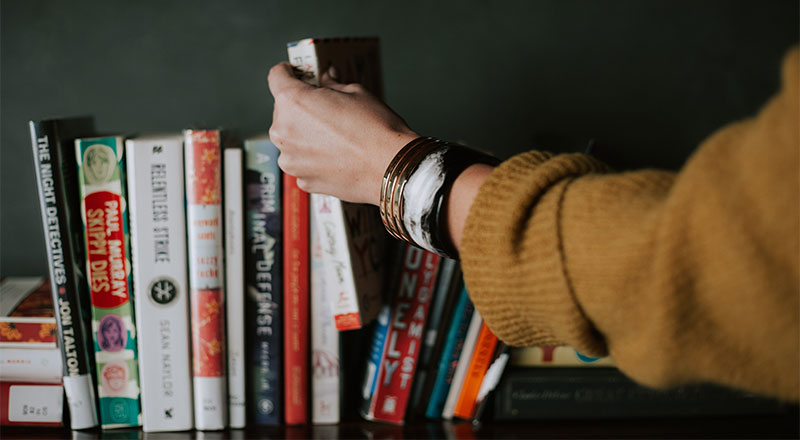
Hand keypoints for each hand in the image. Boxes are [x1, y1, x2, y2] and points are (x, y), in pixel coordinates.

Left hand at [267, 62, 418, 204]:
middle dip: (301, 107)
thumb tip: (326, 80)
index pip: (276, 77)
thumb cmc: (376, 129)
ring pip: (291, 139)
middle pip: (283, 110)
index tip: (295, 74)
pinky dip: (314, 158)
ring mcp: (291, 160)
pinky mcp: (303, 180)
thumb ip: (332, 85)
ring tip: (335, 138)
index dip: (287, 72)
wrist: (391, 168)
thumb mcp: (355, 92)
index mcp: (293, 102)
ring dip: (305, 135)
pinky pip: (302, 162)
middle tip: (326, 109)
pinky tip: (337, 157)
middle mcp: (284, 131)